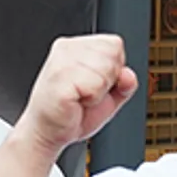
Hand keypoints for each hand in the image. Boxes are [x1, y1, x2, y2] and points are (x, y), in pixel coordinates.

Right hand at [21, 35, 138, 153]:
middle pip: (113, 53)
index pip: (114, 44)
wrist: (48, 133)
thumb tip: (128, 75)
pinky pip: (95, 85)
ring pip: (106, 68)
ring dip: (99, 91)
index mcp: (76, 46)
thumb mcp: (108, 97)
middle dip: (108, 79)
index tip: (95, 83)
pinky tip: (76, 101)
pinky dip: (92, 99)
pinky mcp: (59, 79)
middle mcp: (67, 48)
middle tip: (87, 93)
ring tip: (81, 97)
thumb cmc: (72, 113)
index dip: (114, 69)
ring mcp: (61, 61)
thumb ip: (123, 84)